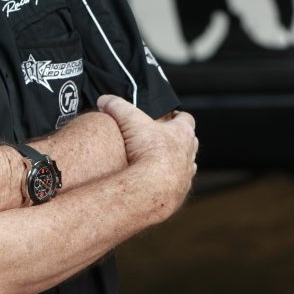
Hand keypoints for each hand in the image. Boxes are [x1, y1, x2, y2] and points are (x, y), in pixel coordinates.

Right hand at [96, 95, 197, 221]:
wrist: (152, 188)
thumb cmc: (148, 152)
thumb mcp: (129, 120)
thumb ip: (117, 106)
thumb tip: (104, 100)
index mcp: (182, 133)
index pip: (186, 119)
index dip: (177, 116)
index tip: (169, 116)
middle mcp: (189, 154)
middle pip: (189, 142)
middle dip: (176, 139)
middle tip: (160, 138)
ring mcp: (186, 174)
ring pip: (185, 164)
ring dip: (175, 162)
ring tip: (157, 162)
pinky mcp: (180, 193)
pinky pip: (177, 185)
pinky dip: (168, 182)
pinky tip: (154, 182)